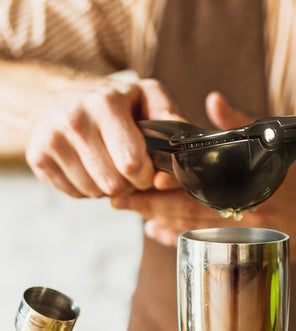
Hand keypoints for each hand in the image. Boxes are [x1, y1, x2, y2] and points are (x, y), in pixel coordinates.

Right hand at [26, 76, 180, 197]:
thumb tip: (182, 136)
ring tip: (109, 164)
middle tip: (129, 169)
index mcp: (105, 104)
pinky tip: (89, 167)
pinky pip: (76, 194)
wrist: (56, 96)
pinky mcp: (38, 158)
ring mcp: (52, 140)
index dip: (146, 176)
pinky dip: (88, 188)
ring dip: (109, 187)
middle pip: (115, 184)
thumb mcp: (144, 95)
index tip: (147, 169)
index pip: (132, 164)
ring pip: (96, 192)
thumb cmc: (111, 101)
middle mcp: (74, 121)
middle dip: (130, 184)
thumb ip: (168, 114)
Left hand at [111, 92, 295, 262]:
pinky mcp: (241, 243)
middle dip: (148, 205)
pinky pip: (204, 241)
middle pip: (185, 208)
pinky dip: (180, 237)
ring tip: (132, 212)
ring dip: (158, 219)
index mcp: (248, 180)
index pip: (198, 181)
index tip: (135, 177)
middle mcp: (240, 209)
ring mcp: (239, 230)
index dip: (164, 182)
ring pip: (191, 226)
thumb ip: (243, 124)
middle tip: (117, 200)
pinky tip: (159, 232)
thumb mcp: (281, 145)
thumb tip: (212, 100)